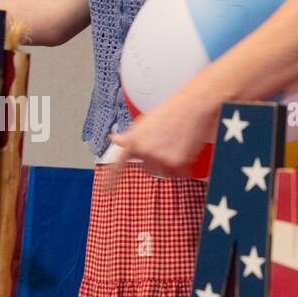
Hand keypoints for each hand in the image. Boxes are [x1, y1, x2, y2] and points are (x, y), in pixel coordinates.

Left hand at [105, 85, 219, 185]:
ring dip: (169, 163)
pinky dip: (183, 167)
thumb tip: (114, 139)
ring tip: (175, 143)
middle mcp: (144, 151)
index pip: (118, 164)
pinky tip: (184, 150)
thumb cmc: (170, 111)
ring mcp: (160, 158)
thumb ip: (129, 135)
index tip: (105, 191)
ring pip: (163, 172)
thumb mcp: (143, 122)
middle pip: (147, 168)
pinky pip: (179, 174)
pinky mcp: (176, 163)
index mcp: (133, 140)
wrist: (192, 106)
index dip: (111, 180)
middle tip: (165, 142)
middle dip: (155, 159)